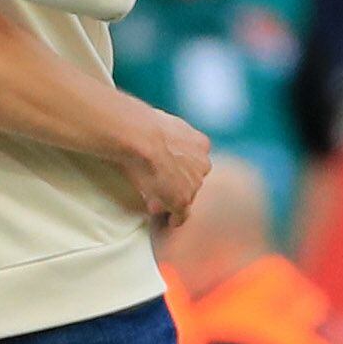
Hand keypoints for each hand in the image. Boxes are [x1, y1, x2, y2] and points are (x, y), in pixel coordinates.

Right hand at [121, 110, 210, 226]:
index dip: (181, 167)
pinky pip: (181, 215)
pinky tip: (168, 221)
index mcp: (200, 143)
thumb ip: (170, 134)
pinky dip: (174, 218)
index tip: (170, 170)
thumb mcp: (163, 121)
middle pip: (193, 179)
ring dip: (174, 199)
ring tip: (158, 203)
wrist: (139, 136)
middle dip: (179, 184)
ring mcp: (194, 183)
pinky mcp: (182, 200)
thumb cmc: (142, 124)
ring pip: (187, 196)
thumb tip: (157, 136)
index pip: (195, 160)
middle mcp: (203, 164)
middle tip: (161, 187)